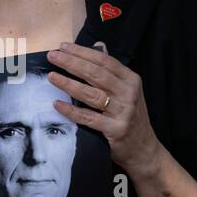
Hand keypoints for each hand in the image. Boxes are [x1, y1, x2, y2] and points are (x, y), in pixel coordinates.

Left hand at [46, 40, 163, 177]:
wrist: (145, 150)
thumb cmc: (131, 118)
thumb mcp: (127, 92)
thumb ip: (111, 73)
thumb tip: (95, 49)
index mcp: (131, 80)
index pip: (104, 61)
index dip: (83, 52)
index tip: (64, 47)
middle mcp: (128, 93)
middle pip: (96, 74)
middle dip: (72, 63)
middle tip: (52, 56)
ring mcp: (123, 112)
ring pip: (91, 94)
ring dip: (69, 84)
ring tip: (51, 76)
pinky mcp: (115, 129)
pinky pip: (88, 118)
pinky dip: (72, 110)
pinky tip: (57, 104)